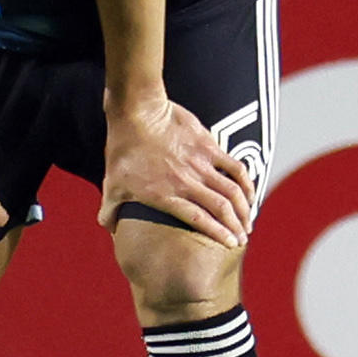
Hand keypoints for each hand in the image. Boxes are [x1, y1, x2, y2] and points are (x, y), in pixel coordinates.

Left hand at [98, 89, 255, 245]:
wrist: (137, 113)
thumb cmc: (124, 149)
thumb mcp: (111, 185)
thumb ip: (110, 211)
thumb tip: (108, 228)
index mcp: (166, 195)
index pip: (199, 220)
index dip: (218, 233)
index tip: (230, 243)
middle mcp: (187, 183)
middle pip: (221, 208)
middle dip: (236, 226)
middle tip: (244, 236)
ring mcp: (200, 164)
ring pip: (231, 190)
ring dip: (244, 207)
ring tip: (249, 220)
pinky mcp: (208, 146)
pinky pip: (234, 166)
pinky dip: (245, 181)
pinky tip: (249, 191)